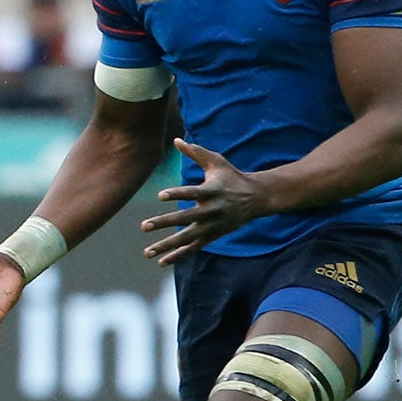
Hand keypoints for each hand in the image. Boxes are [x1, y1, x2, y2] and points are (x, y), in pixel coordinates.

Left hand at [140, 138, 267, 264]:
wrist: (257, 198)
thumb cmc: (232, 177)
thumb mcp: (217, 162)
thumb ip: (196, 153)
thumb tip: (176, 140)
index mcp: (211, 191)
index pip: (192, 193)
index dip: (177, 194)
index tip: (160, 195)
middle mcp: (211, 210)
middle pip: (186, 218)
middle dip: (165, 223)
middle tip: (144, 226)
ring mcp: (212, 226)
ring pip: (187, 238)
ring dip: (167, 245)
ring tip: (147, 251)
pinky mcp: (213, 236)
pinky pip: (193, 248)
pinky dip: (178, 255)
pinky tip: (161, 261)